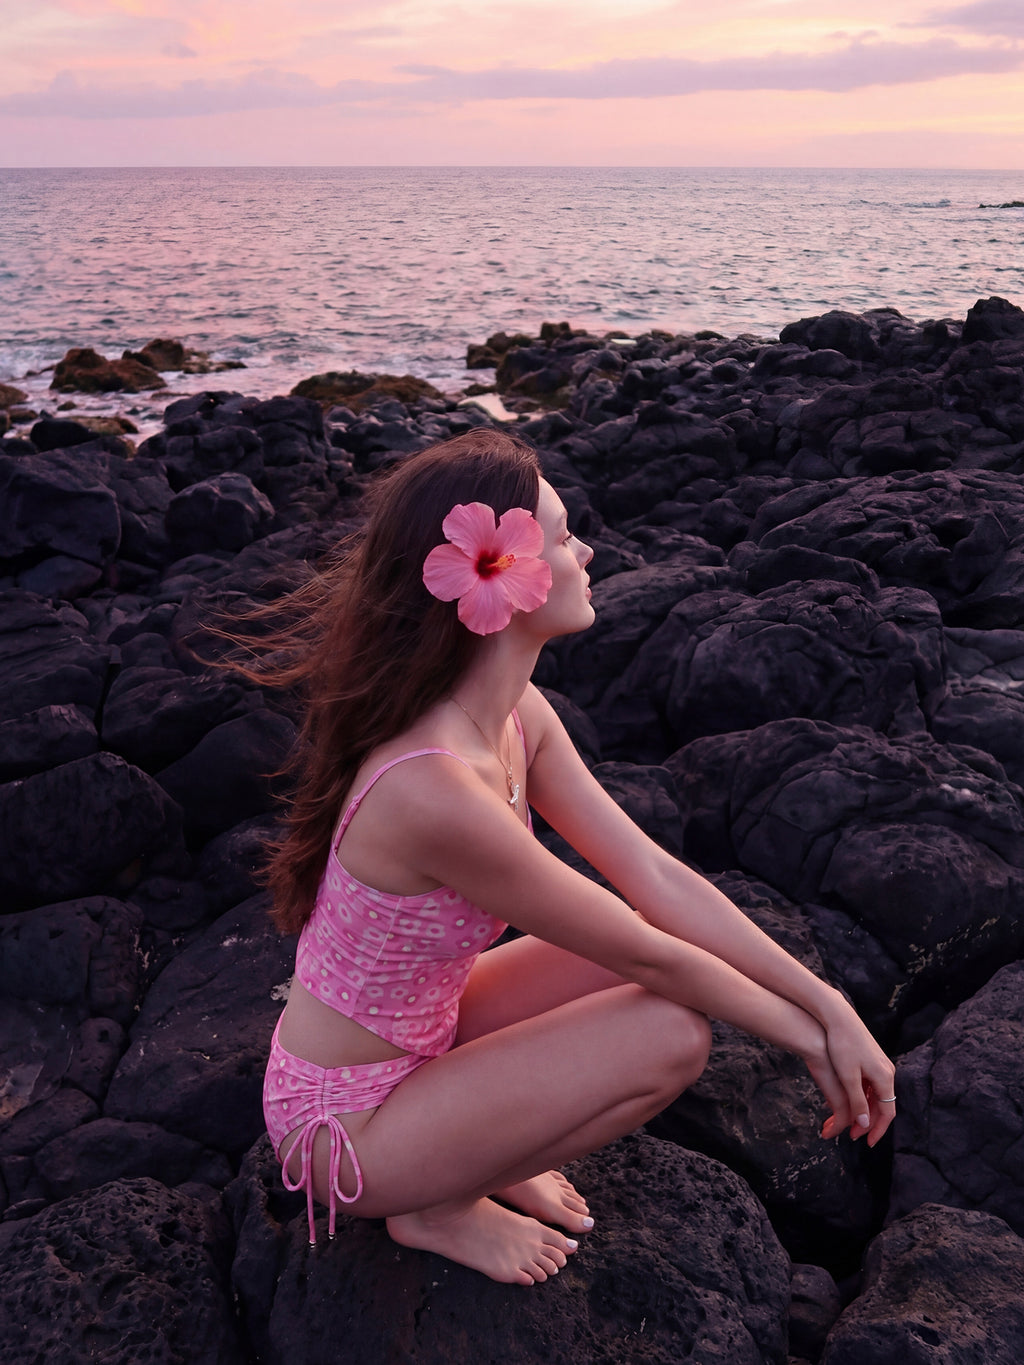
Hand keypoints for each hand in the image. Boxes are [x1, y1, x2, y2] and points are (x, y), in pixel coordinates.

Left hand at [809, 1004, 896, 1147]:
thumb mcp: (848, 1077)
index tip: (867, 1143)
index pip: (887, 1112)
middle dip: (868, 1122)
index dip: (878, 1130)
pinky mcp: (871, 1058)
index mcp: (884, 1078)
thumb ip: (857, 1101)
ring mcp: (879, 1064)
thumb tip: (865, 1125)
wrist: (838, 1016)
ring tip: (848, 1122)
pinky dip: (861, 1096)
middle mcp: (886, 1072)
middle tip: (852, 1135)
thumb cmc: (842, 1044)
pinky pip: (870, 1084)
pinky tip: (847, 1100)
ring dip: (863, 1110)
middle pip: (882, 1105)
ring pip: (875, 1095)